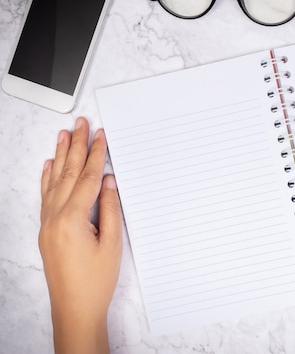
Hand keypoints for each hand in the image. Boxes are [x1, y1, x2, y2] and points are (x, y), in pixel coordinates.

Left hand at [39, 117, 121, 353]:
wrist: (74, 308)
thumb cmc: (95, 281)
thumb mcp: (111, 244)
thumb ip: (109, 209)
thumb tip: (108, 181)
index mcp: (72, 219)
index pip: (87, 178)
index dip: (96, 154)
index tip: (100, 134)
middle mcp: (54, 218)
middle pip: (68, 173)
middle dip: (76, 146)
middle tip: (81, 123)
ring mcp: (46, 224)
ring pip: (54, 181)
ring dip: (60, 155)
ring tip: (64, 133)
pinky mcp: (45, 230)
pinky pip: (45, 196)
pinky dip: (47, 178)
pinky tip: (49, 165)